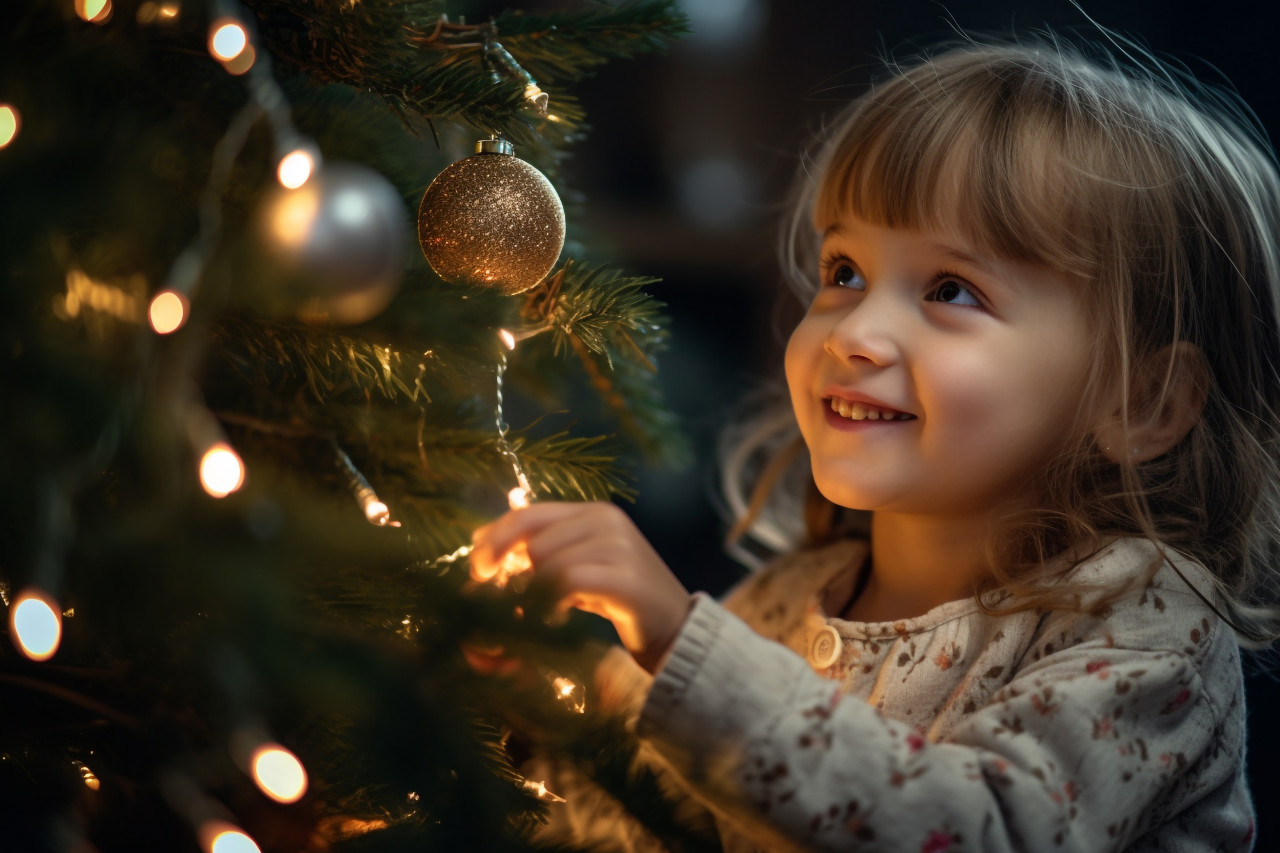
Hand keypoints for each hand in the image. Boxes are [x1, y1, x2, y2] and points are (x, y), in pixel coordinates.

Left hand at [471, 502, 692, 672]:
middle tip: (511, 603)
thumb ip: (541, 549)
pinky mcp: (625, 577)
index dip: (494, 539)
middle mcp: (607, 519)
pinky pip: (568, 581)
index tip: (477, 570)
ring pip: (548, 562)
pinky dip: (553, 602)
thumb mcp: (578, 565)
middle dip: (516, 574)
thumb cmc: (617, 597)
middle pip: (533, 541)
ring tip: (544, 613)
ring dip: (536, 593)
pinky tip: (556, 617)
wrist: (674, 628)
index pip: (528, 513)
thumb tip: (480, 541)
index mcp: (593, 511)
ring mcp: (620, 546)